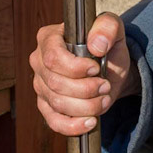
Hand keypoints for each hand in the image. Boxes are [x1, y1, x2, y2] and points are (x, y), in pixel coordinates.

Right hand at [30, 13, 134, 135]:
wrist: (110, 69)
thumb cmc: (107, 46)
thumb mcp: (113, 29)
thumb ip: (107, 27)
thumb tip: (96, 45)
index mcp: (48, 38)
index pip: (53, 57)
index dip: (75, 68)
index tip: (95, 69)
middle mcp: (39, 62)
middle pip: (55, 83)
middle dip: (86, 89)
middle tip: (105, 86)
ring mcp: (40, 86)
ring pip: (57, 104)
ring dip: (86, 106)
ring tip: (104, 99)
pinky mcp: (47, 106)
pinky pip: (54, 122)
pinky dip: (74, 126)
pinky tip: (91, 122)